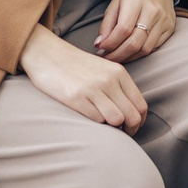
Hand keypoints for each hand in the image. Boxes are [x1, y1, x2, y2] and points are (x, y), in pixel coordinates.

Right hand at [19, 26, 148, 131]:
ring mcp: (93, 88)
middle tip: (121, 133)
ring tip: (105, 126)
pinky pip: (97, 119)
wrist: (47, 54)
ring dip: (113, 129)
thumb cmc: (76, 65)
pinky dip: (96, 123)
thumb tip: (132, 113)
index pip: (140, 105)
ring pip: (117, 119)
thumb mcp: (103, 69)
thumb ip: (119, 87)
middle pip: (132, 116)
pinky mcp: (76, 97)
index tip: (131, 127)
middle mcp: (109, 80)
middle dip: (129, 130)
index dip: (139, 122)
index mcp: (119, 73)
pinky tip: (89, 117)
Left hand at [94, 0, 177, 62]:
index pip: (123, 29)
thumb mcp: (115, 4)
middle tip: (108, 58)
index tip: (101, 50)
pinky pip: (154, 48)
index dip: (110, 44)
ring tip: (118, 57)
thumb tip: (100, 45)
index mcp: (135, 1)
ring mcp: (164, 20)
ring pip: (145, 49)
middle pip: (135, 42)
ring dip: (129, 57)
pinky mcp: (170, 28)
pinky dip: (140, 53)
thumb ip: (107, 25)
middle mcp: (152, 10)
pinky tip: (131, 52)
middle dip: (118, 55)